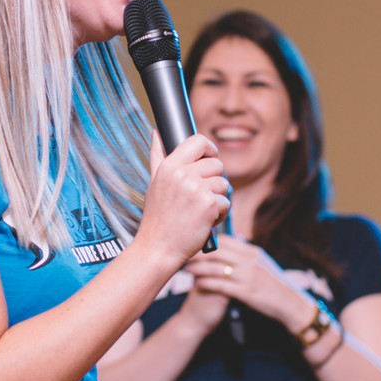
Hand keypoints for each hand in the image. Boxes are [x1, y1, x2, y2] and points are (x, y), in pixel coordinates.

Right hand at [135, 131, 230, 268]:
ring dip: (217, 198)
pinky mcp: (209, 205)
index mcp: (170, 166)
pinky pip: (226, 202)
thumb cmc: (157, 216)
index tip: (209, 158)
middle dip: (214, 181)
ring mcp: (197, 189)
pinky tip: (204, 221)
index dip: (209, 149)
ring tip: (199, 211)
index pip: (198, 140)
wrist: (158, 248)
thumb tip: (157, 132)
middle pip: (216, 164)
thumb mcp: (154, 182)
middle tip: (199, 197)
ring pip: (223, 184)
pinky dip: (219, 213)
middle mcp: (183, 174)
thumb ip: (157, 155)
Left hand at [182, 236, 317, 332]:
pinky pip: (220, 284)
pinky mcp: (245, 292)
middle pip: (217, 252)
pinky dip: (206, 282)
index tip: (194, 246)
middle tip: (184, 256)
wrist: (289, 304)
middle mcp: (250, 261)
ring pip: (216, 267)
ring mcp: (248, 276)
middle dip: (198, 254)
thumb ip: (246, 256)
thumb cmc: (273, 285)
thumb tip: (229, 247)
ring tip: (186, 270)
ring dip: (198, 268)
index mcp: (253, 252)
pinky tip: (197, 283)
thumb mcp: (262, 265)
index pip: (225, 241)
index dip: (207, 243)